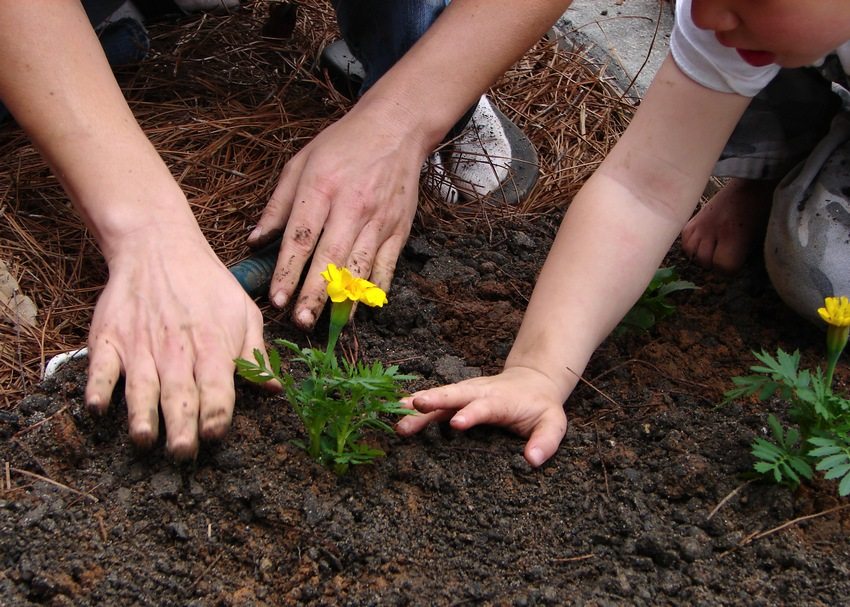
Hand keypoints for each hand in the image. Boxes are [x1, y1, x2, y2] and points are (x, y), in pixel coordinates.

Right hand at [84, 223, 272, 458]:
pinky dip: (98, 385)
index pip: (217, 384)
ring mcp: (140, 343)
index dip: (217, 411)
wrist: (159, 246)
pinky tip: (97, 407)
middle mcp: (176, 347)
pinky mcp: (109, 337)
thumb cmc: (207, 285)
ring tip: (144, 439)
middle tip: (183, 453)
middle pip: (179, 391)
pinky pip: (100, 365)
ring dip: (142, 413)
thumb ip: (255, 353)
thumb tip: (275, 389)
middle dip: (182, 424)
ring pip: (141, 384)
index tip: (216, 434)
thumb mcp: (243, 312)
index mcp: (212, 343)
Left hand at [248, 104, 426, 329]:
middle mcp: (353, 207)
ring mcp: (379, 220)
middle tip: (300, 321)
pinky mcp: (399, 229)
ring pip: (361, 268)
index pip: (301, 237)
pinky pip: (386, 266)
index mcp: (322, 188)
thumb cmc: (343, 145)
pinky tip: (360, 308)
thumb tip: (254, 240)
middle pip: (331, 259)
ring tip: (329, 324)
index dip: (287, 271)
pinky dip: (374, 290)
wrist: (396, 128)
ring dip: (344, 299)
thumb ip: (278, 205)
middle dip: (315, 294)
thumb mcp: (301, 163)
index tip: (276, 298)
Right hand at [396, 366, 568, 466]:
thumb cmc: (541, 407)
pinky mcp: (457, 398)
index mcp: (501, 400)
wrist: (533, 381)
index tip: (456, 424)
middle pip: (455, 395)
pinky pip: (435, 401)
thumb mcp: (553, 423)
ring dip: (419, 404)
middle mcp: (479, 392)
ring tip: (397, 414)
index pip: (484, 406)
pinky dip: (416, 404)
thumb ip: (545, 441)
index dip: (471, 414)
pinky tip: (396, 411)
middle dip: (435, 400)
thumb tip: (532, 460)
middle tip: (414, 407)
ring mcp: (466, 393)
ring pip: (441, 397)